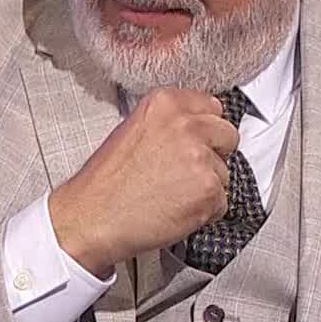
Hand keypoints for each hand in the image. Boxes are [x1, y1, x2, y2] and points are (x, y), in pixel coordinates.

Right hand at [48, 88, 236, 278]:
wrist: (93, 218)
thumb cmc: (106, 183)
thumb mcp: (132, 130)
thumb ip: (170, 122)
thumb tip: (197, 126)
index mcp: (166, 103)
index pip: (213, 106)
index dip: (205, 129)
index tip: (196, 141)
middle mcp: (187, 125)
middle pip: (228, 135)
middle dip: (214, 154)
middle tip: (185, 171)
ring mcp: (200, 157)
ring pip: (225, 172)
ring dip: (207, 186)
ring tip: (172, 193)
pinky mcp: (209, 190)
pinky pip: (222, 201)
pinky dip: (206, 211)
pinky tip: (176, 208)